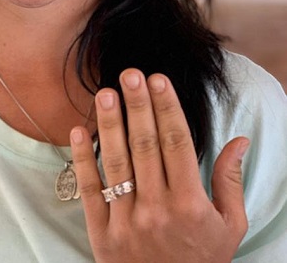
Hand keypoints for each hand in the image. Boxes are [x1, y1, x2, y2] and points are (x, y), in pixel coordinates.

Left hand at [70, 69, 248, 262]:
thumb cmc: (201, 260)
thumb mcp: (229, 227)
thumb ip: (231, 182)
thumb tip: (240, 140)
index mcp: (190, 205)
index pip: (177, 144)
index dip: (167, 109)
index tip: (159, 80)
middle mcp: (157, 210)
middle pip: (145, 146)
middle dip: (138, 106)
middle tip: (131, 74)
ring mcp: (126, 221)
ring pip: (116, 163)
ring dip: (110, 125)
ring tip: (106, 93)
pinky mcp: (102, 233)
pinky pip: (90, 190)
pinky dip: (82, 159)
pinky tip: (79, 131)